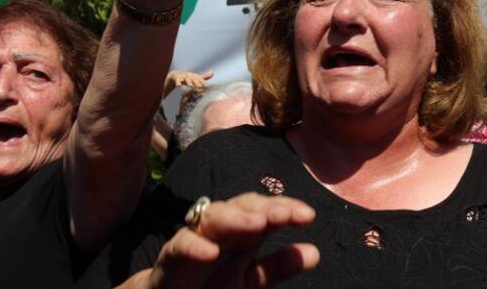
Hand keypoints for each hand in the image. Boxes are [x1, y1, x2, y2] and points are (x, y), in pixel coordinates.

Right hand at [126, 193, 318, 288]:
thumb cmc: (212, 285)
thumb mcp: (250, 282)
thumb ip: (277, 267)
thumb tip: (315, 252)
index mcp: (241, 231)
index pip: (264, 209)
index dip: (285, 208)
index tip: (308, 215)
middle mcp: (219, 229)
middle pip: (240, 206)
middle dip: (263, 207)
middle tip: (285, 214)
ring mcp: (195, 239)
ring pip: (212, 217)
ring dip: (234, 218)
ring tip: (257, 224)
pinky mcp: (171, 258)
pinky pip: (181, 245)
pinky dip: (194, 246)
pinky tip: (210, 252)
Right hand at [164, 70, 213, 96]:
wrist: (175, 75)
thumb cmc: (188, 77)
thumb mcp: (196, 77)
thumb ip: (204, 77)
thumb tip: (213, 72)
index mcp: (194, 76)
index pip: (200, 80)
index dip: (203, 82)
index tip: (207, 86)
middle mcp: (189, 76)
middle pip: (194, 79)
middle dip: (197, 82)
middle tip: (200, 86)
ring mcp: (183, 76)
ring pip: (186, 79)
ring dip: (189, 82)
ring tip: (191, 86)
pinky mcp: (176, 78)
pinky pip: (177, 81)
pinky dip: (178, 83)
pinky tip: (179, 86)